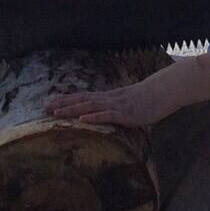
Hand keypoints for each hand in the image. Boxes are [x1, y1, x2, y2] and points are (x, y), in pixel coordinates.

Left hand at [47, 81, 170, 127]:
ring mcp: (117, 105)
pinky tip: (82, 120)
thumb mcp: (129, 102)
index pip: (83, 96)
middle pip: (82, 100)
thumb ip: (117, 108)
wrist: (165, 90)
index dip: (66, 99)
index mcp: (109, 97)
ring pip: (90, 107)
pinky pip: (108, 116)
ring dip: (72, 110)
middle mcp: (109, 99)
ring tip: (56, 113)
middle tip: (44, 107)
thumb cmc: (149, 98)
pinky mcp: (127, 114)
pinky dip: (94, 117)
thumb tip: (107, 114)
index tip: (49, 102)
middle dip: (63, 104)